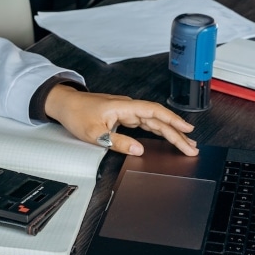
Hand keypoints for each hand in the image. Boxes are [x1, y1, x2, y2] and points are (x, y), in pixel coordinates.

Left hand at [45, 85, 197, 155]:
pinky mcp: (122, 115)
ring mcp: (125, 110)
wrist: (64, 104)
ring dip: (169, 131)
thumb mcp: (94, 134)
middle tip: (191, 147)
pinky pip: (144, 122)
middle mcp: (127, 107)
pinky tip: (165, 135)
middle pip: (158, 119)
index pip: (154, 112)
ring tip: (185, 143)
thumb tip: (139, 150)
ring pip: (153, 120)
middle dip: (176, 132)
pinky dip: (157, 129)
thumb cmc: (76, 114)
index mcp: (123, 107)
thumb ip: (118, 142)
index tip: (188, 131)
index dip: (173, 121)